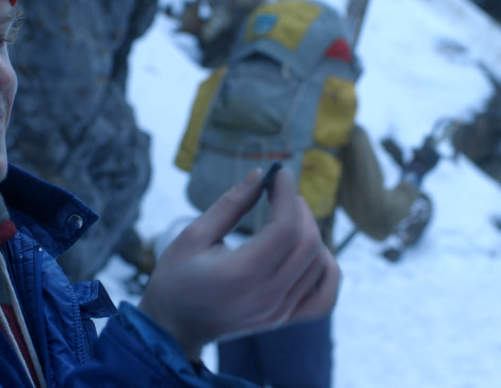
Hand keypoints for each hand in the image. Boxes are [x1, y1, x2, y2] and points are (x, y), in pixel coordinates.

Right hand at [138, 167, 340, 359]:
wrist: (174, 326)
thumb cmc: (176, 279)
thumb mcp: (193, 236)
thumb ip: (229, 206)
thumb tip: (258, 175)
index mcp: (241, 275)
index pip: (284, 229)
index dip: (287, 195)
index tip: (280, 173)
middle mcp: (267, 297)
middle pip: (308, 244)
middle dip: (300, 209)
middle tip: (282, 192)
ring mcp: (279, 312)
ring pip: (320, 265)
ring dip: (312, 232)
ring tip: (290, 216)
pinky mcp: (283, 319)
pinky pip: (325, 297)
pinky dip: (327, 270)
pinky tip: (313, 252)